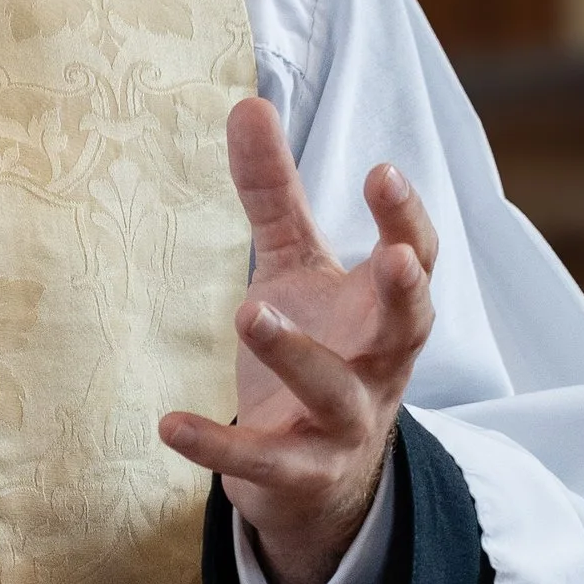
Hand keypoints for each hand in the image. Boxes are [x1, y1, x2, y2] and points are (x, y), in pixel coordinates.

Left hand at [159, 97, 437, 583]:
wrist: (316, 481)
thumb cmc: (317, 349)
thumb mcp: (294, 269)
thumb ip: (275, 194)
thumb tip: (247, 102)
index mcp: (383, 310)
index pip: (416, 258)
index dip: (404, 218)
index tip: (380, 172)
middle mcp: (379, 366)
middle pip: (409, 327)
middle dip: (403, 293)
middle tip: (388, 258)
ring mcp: (343, 425)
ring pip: (336, 393)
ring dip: (298, 355)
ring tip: (250, 312)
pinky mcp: (299, 473)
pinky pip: (263, 461)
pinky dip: (219, 445)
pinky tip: (168, 424)